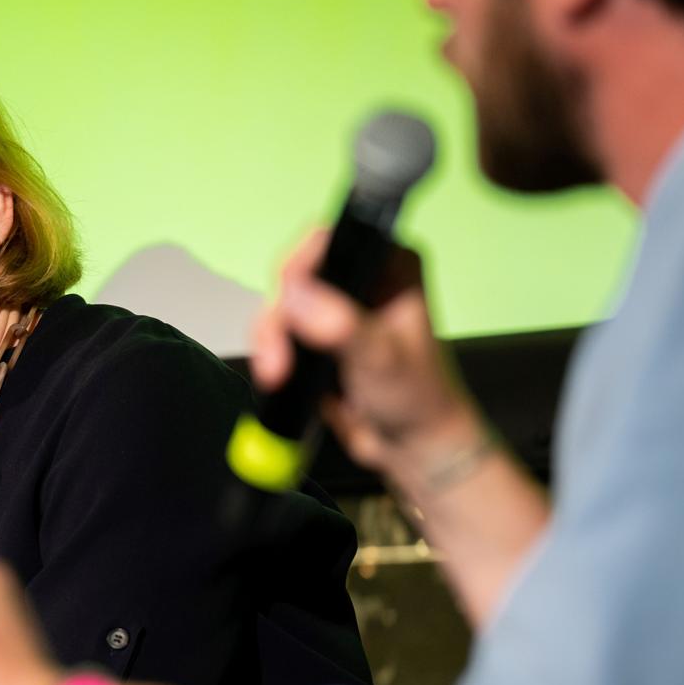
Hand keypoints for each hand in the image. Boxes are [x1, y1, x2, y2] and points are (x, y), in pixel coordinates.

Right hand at [250, 228, 483, 482]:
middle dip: (279, 314)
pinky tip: (274, 375)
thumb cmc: (415, 397)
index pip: (333, 238)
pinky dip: (268, 350)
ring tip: (275, 375)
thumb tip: (294, 295)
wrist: (410, 445)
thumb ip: (341, 324)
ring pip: (279, 303)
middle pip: (295, 272)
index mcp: (389, 264)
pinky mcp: (312, 335)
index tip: (287, 296)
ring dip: (269, 338)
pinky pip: (275, 329)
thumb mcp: (381, 357)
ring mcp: (332, 307)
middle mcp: (359, 277)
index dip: (302, 262)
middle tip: (278, 356)